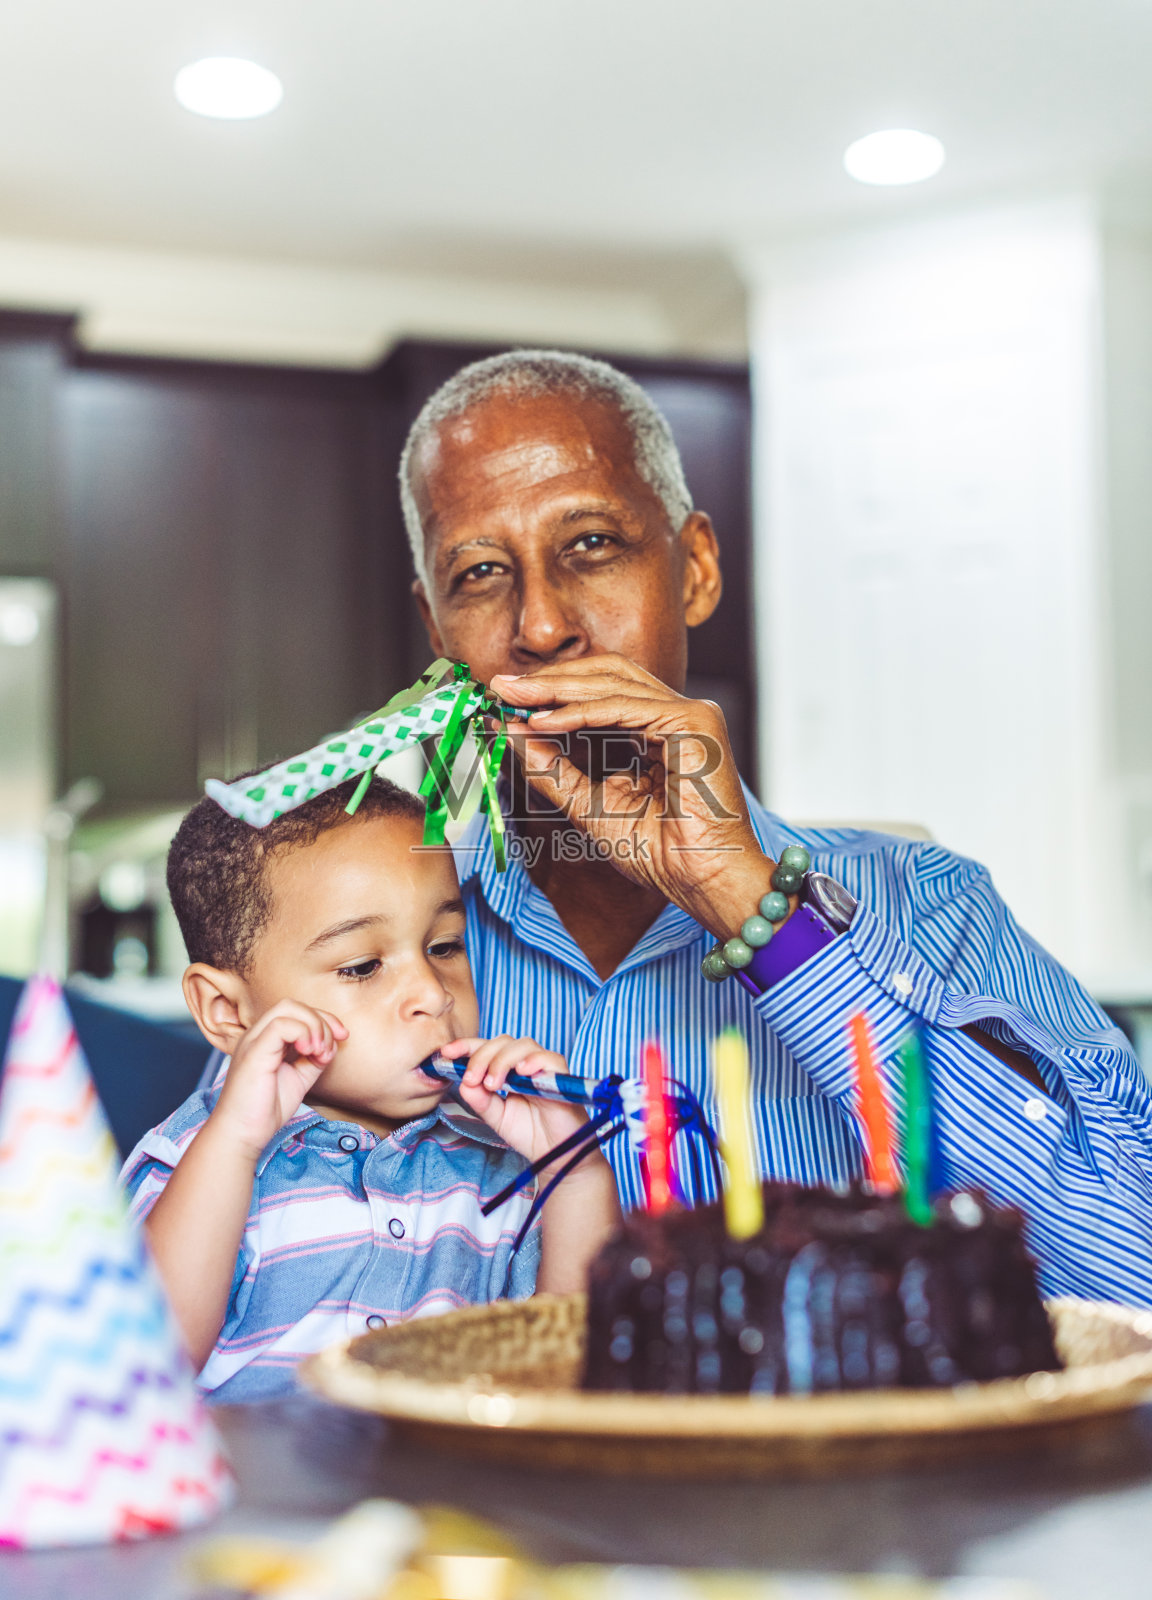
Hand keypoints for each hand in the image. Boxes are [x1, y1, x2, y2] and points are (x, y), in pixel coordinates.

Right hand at [213, 1000, 347, 1161]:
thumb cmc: (267, 1109)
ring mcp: (253, 1041)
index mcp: (266, 1039)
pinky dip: (303, 1033)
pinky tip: (309, 1053)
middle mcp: (257, 1035)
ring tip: (319, 1053)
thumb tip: (330, 1044)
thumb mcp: (300, 1077)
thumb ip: (315, 1058)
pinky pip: (280, 1025)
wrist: (244, 1134)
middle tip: (331, 1046)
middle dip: (321, 1019)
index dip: (324, 1019)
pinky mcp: (253, 1052)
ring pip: (288, 1009)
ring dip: (314, 1026)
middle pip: (292, 1005)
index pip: (296, 1011)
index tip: (342, 1037)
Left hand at [442, 1035, 594, 1170]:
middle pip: (502, 1042)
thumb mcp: (496, 1117)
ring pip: (523, 1045)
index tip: (447, 1052)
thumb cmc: (528, 1133)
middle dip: (482, 1056)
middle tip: (472, 1079)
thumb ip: (480, 1100)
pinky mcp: (561, 1077)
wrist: (554, 1155)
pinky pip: (549, 1058)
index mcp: (508, 1070)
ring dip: (502, 1060)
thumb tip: (464, 1082)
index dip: (467, 1045)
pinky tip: (522, 1072)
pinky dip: (533, 1061)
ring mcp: (544, 1068)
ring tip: (493, 1084)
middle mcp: (526, 1064)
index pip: (487, 1048)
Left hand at [491, 655, 779, 936]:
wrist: (699, 880)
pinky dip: (580, 712)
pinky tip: (544, 721)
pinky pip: (625, 707)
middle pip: (606, 676)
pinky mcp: (695, 721)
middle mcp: (677, 716)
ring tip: (514, 699)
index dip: (553, 693)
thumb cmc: (659, 854)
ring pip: (613, 683)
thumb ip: (553, 769)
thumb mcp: (588, 804)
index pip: (601, 694)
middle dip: (550, 680)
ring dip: (558, 689)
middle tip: (501, 687)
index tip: (504, 702)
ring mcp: (690, 714)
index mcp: (659, 732)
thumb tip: (513, 734)